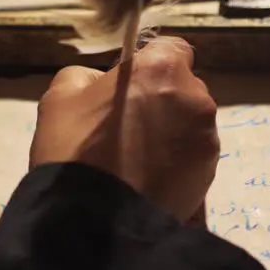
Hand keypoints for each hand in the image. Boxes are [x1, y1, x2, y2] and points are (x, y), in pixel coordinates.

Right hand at [30, 37, 218, 221]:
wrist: (93, 221)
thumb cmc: (75, 151)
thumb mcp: (61, 97)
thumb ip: (87, 76)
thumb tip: (103, 82)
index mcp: (162, 69)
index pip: (171, 48)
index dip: (150, 65)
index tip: (130, 86)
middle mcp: (196, 97)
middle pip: (183, 88)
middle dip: (161, 100)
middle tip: (128, 128)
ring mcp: (207, 138)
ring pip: (190, 124)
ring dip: (171, 133)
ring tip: (138, 160)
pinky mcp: (209, 174)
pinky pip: (193, 157)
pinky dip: (177, 163)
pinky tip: (149, 179)